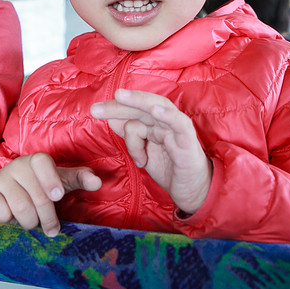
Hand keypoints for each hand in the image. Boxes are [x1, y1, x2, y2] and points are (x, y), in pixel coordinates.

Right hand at [0, 153, 100, 237]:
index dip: (50, 179)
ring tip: (31, 222)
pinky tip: (10, 218)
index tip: (58, 196)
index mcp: (37, 161)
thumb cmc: (37, 187)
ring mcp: (0, 179)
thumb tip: (97, 181)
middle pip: (36, 194)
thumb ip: (79, 179)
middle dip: (47, 217)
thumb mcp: (59, 181)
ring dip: (29, 222)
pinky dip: (8, 220)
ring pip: (20, 207)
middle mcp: (17, 166)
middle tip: (51, 229)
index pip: (42, 162)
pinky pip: (0, 211)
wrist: (1, 192)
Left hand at [91, 89, 210, 214]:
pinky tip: (155, 111)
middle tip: (96, 109)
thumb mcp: (144, 152)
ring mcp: (178, 129)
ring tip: (120, 97)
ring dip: (138, 103)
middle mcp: (166, 122)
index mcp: (156, 124)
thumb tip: (112, 119)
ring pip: (156, 110)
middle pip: (142, 107)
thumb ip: (131, 136)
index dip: (116, 108)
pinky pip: (179, 124)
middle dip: (119, 106)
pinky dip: (168, 115)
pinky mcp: (188, 141)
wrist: (194, 191)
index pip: (134, 110)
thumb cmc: (171, 169)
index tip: (96, 110)